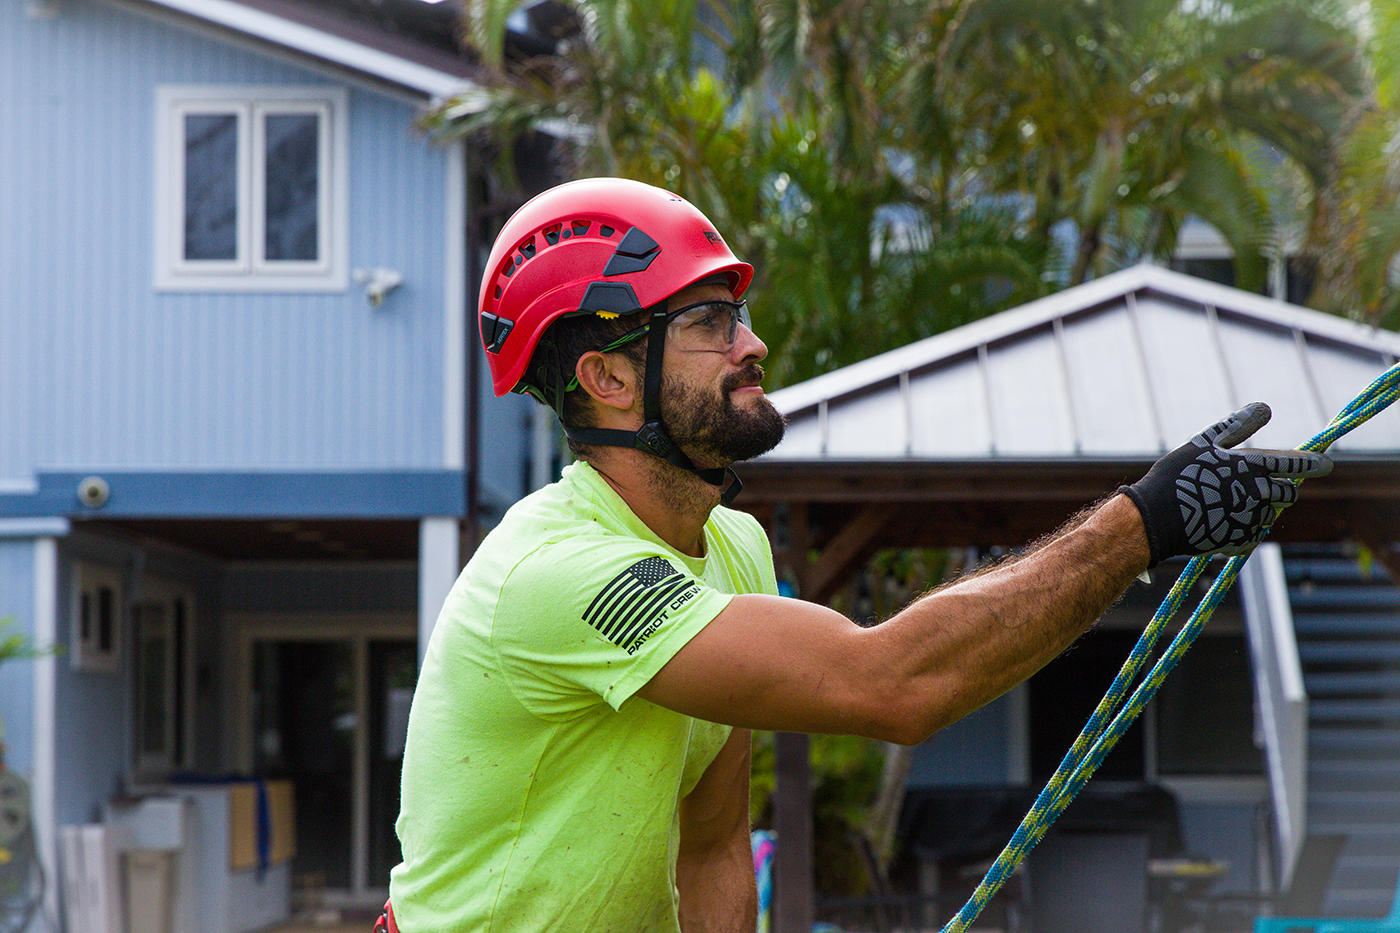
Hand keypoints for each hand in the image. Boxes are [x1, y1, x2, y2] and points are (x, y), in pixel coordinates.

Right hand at [1121, 402, 1331, 565]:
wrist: (1155, 518)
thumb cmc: (1177, 475)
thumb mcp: (1203, 443)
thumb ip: (1237, 426)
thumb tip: (1266, 407)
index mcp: (1251, 466)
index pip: (1292, 463)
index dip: (1311, 463)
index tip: (1326, 465)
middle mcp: (1258, 493)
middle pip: (1287, 493)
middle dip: (1280, 489)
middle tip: (1255, 488)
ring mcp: (1251, 519)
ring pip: (1270, 513)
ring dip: (1258, 508)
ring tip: (1226, 504)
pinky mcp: (1241, 540)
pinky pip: (1254, 533)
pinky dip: (1243, 527)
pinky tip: (1220, 521)